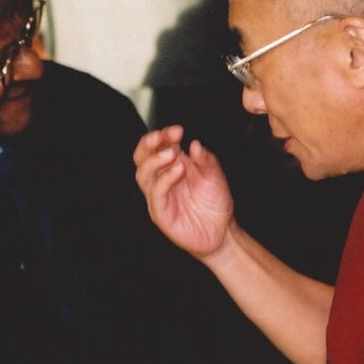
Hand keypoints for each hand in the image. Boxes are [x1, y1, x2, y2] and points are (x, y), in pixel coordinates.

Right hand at [133, 125, 234, 259]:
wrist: (222, 232)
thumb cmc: (215, 203)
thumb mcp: (215, 176)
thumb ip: (206, 160)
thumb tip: (195, 144)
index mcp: (173, 166)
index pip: (158, 146)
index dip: (164, 135)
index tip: (178, 131)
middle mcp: (162, 179)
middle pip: (142, 157)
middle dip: (148, 144)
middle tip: (162, 137)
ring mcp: (159, 196)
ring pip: (142, 174)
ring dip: (154, 160)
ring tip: (172, 154)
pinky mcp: (161, 213)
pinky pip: (155, 194)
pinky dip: (165, 180)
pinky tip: (178, 171)